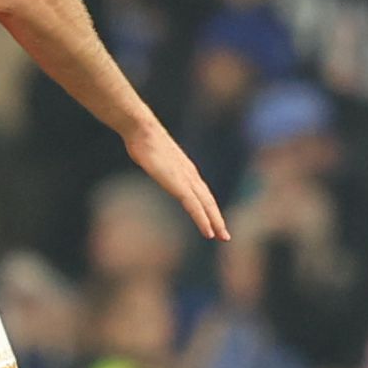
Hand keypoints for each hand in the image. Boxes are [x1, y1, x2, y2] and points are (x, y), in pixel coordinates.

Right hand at [127, 120, 228, 240]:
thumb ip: (158, 161)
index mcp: (185, 169)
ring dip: (215, 222)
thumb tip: (151, 159)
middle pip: (208, 201)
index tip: (213, 220)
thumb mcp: (154, 155)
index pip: (201, 192)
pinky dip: (203, 221)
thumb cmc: (143, 140)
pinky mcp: (180, 185)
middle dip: (217, 219)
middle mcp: (191, 175)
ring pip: (206, 205)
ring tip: (222, 236)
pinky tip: (208, 232)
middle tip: (225, 236)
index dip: (208, 207)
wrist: (143, 130)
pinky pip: (195, 207)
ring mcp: (186, 180)